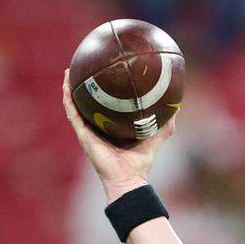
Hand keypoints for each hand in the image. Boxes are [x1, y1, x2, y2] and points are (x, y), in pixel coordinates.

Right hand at [62, 68, 175, 201]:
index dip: (104, 89)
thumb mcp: (157, 135)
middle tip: (83, 66)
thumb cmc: (141, 160)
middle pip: (88, 102)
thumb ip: (166, 122)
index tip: (105, 72)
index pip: (106, 104)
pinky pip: (73, 114)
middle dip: (84, 86)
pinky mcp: (83, 135)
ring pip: (75, 105)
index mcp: (112, 126)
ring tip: (68, 71)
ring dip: (70, 88)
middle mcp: (98, 127)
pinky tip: (67, 86)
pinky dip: (68, 100)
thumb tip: (177, 105)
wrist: (128, 177)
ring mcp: (88, 131)